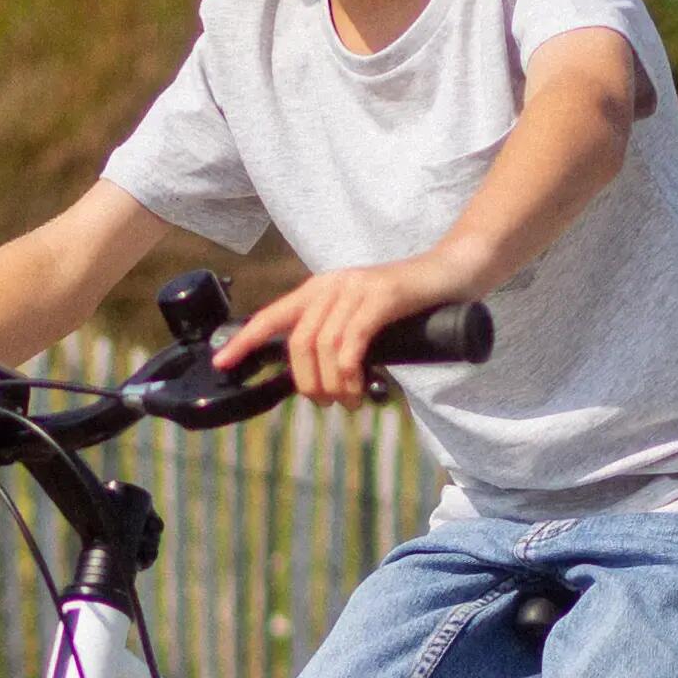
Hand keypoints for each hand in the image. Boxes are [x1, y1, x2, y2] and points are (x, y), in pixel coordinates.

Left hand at [215, 255, 464, 407]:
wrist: (454, 273)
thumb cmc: (410, 305)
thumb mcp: (364, 319)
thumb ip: (340, 337)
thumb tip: (321, 378)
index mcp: (320, 290)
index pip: (272, 317)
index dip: (243, 342)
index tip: (222, 365)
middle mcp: (331, 285)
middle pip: (298, 343)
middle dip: (307, 383)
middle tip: (326, 404)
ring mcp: (356, 288)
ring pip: (323, 348)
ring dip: (331, 385)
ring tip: (346, 402)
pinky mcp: (381, 296)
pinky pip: (351, 342)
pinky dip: (348, 372)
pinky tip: (355, 388)